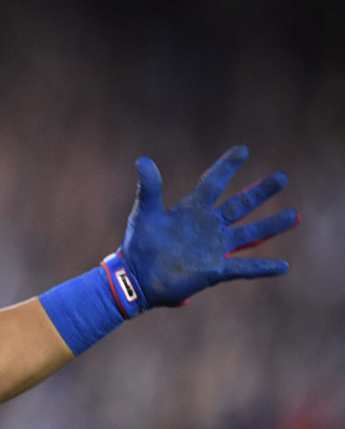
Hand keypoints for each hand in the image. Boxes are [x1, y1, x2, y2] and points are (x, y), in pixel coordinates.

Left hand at [119, 145, 298, 310]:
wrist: (135, 278)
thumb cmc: (138, 245)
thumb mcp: (144, 213)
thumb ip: (149, 188)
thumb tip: (143, 160)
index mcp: (191, 210)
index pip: (213, 182)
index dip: (227, 166)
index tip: (243, 150)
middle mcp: (207, 226)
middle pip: (239, 205)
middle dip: (260, 192)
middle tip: (281, 177)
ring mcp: (213, 248)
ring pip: (249, 234)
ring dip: (270, 226)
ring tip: (293, 216)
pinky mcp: (214, 270)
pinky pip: (244, 268)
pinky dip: (263, 267)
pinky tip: (282, 266)